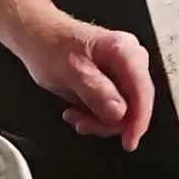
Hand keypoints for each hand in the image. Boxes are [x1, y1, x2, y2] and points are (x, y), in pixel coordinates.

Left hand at [17, 15, 154, 150]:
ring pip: (124, 109)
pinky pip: (114, 106)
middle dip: (109, 121)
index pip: (142, 92)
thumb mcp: (70, 72)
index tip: (128, 142)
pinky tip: (76, 111)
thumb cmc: (50, 47)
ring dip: (99, 119)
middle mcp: (130, 58)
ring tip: (74, 116)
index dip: (137, 121)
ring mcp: (123, 69)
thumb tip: (119, 112)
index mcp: (124, 50)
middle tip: (84, 125)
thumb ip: (96, 92)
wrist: (36, 36)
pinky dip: (95, 114)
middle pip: (134, 103)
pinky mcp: (114, 79)